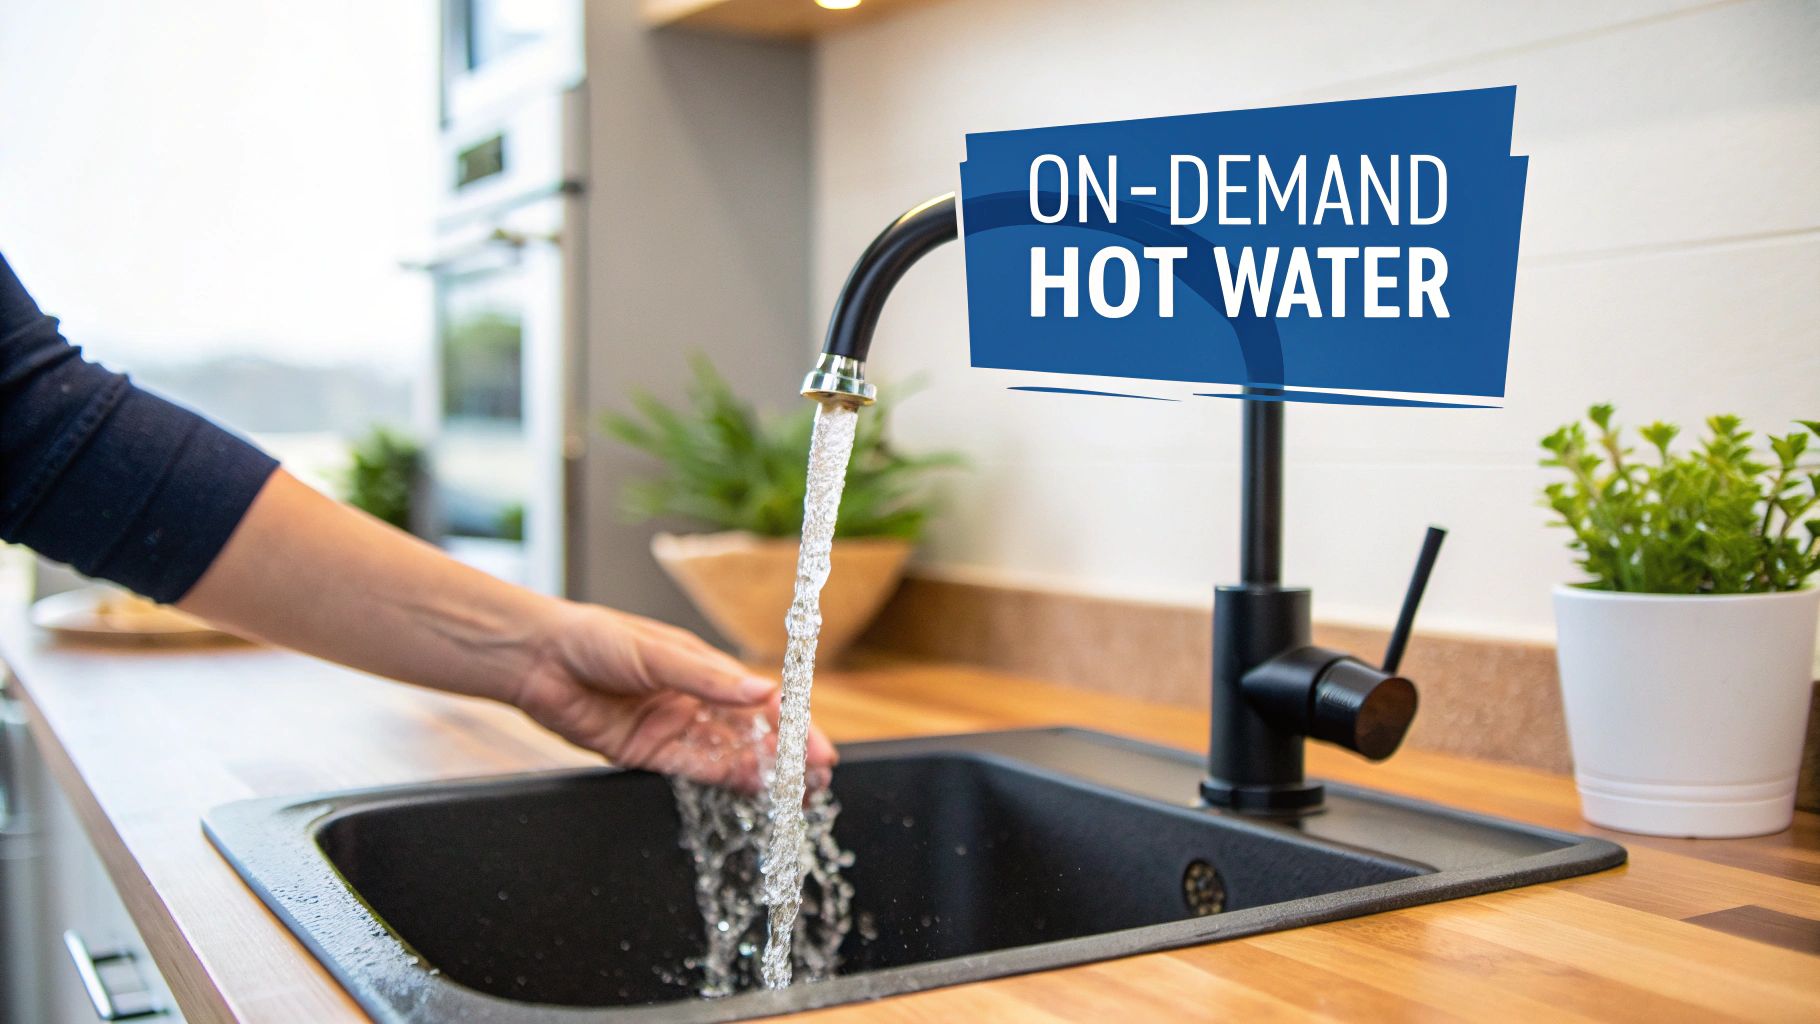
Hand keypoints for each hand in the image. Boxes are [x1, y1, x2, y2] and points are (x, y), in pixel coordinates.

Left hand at [510, 602, 837, 791]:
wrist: (538, 660)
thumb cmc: (595, 639)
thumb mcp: (657, 653)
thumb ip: (708, 679)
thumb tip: (760, 692)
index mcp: (703, 669)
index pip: (760, 700)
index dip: (793, 725)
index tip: (818, 747)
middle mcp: (694, 701)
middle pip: (752, 734)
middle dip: (787, 756)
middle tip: (818, 780)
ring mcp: (672, 730)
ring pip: (729, 757)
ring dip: (763, 774)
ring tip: (797, 794)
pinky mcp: (647, 755)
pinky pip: (693, 772)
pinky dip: (726, 782)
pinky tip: (754, 790)